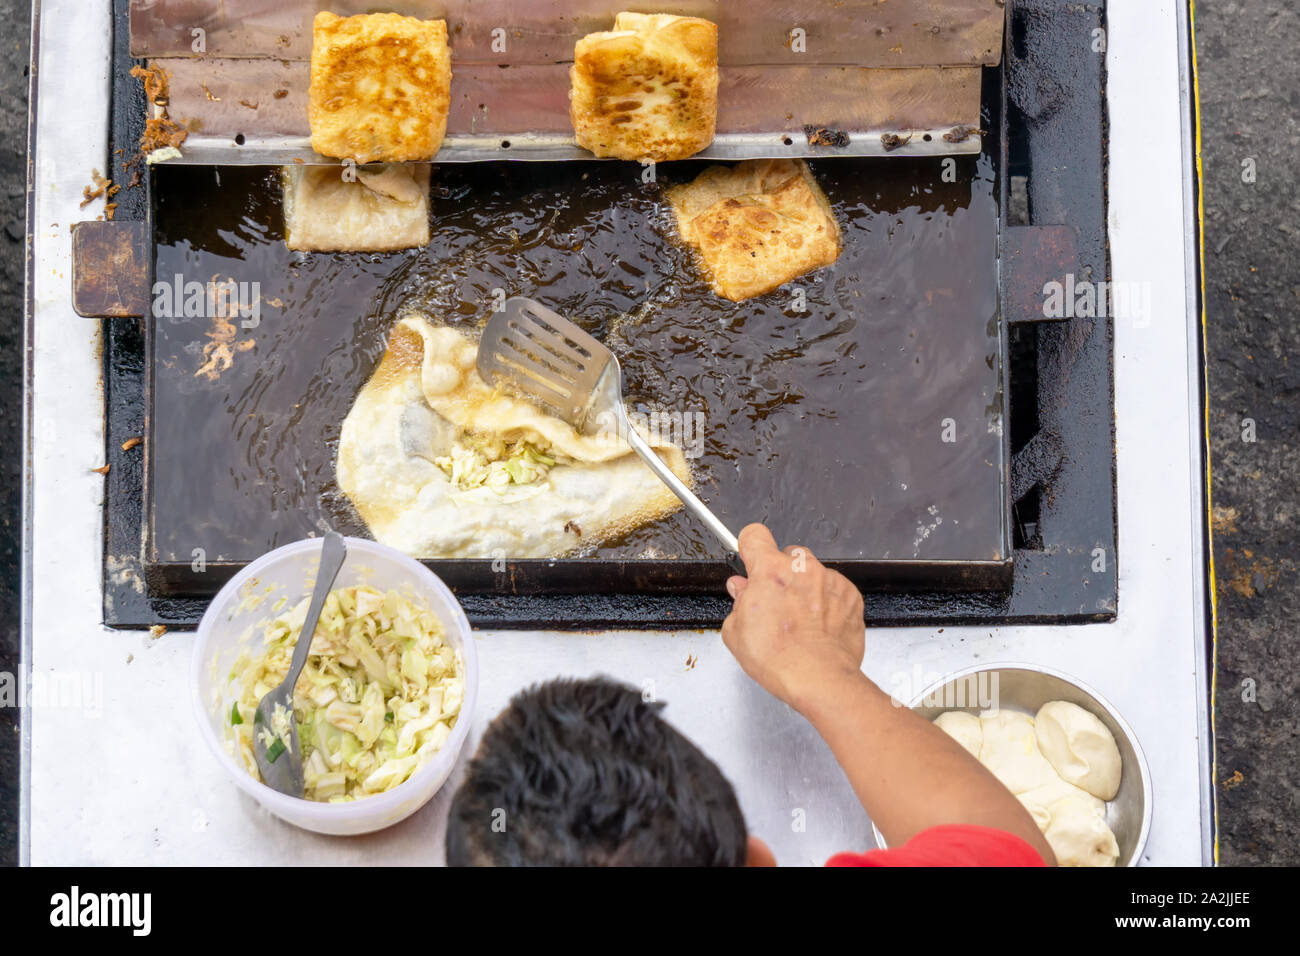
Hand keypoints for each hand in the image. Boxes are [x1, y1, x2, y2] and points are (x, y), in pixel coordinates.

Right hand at [721, 524, 864, 713]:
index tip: (750, 558)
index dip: (750, 547)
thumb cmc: (780, 659)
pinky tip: (818, 626)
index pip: (754, 535)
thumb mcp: (736, 633)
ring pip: (813, 572)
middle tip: (774, 602)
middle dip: (779, 573)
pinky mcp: (851, 596)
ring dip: (805, 588)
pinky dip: (827, 602)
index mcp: (770, 571)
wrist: (819, 679)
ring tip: (799, 620)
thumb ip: (738, 602)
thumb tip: (741, 590)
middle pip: (787, 555)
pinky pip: (835, 589)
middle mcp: (802, 568)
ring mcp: (830, 580)